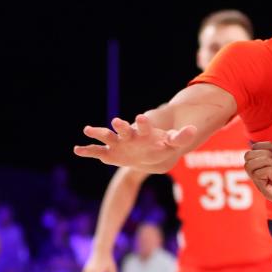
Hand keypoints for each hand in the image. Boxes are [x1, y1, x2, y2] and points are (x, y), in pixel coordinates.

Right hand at [74, 114, 196, 168]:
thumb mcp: (173, 143)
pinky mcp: (111, 154)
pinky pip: (97, 152)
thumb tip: (194, 130)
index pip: (144, 126)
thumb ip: (181, 137)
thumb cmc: (162, 145)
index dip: (142, 123)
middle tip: (115, 121)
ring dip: (98, 133)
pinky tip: (77, 150)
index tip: (141, 117)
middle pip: (123, 129)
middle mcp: (129, 135)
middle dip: (120, 126)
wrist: (152, 154)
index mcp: (144, 132)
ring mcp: (118, 144)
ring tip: (88, 130)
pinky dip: (88, 151)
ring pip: (107, 137)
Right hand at [244, 142, 271, 215]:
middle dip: (264, 153)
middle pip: (247, 156)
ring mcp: (262, 183)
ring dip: (266, 162)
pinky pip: (258, 175)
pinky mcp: (265, 191)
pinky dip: (269, 172)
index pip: (253, 149)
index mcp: (266, 164)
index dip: (264, 146)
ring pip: (249, 165)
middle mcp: (261, 173)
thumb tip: (262, 147)